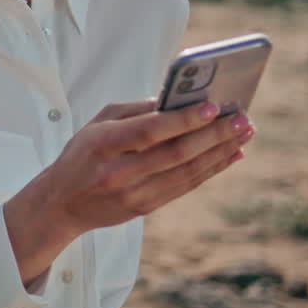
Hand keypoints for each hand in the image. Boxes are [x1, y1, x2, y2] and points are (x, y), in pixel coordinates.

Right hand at [3, 99, 254, 284]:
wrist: (62, 202)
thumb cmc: (82, 154)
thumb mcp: (98, 124)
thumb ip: (135, 111)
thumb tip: (177, 100)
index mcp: (103, 144)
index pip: (149, 131)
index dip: (183, 119)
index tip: (212, 105)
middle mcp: (119, 172)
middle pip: (176, 153)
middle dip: (213, 134)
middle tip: (241, 118)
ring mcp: (134, 193)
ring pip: (187, 171)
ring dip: (220, 151)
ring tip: (244, 133)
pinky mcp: (146, 207)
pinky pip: (186, 186)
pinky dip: (212, 169)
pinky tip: (230, 154)